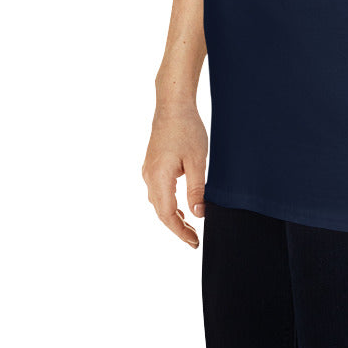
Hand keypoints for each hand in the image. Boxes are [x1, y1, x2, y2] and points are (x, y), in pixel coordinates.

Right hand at [141, 104, 208, 247]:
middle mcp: (149, 176)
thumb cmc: (187, 129)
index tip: (194, 242)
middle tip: (194, 238)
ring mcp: (149, 170)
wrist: (173, 105)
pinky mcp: (152, 164)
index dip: (180, 232)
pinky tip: (181, 205)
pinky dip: (168, 202)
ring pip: (158, 202)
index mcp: (159, 178)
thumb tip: (198, 214)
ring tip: (189, 225)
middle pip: (161, 211)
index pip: (168, 215)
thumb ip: (197, 189)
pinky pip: (158, 190)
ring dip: (173, 215)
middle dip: (177, 227)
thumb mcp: (197, 161)